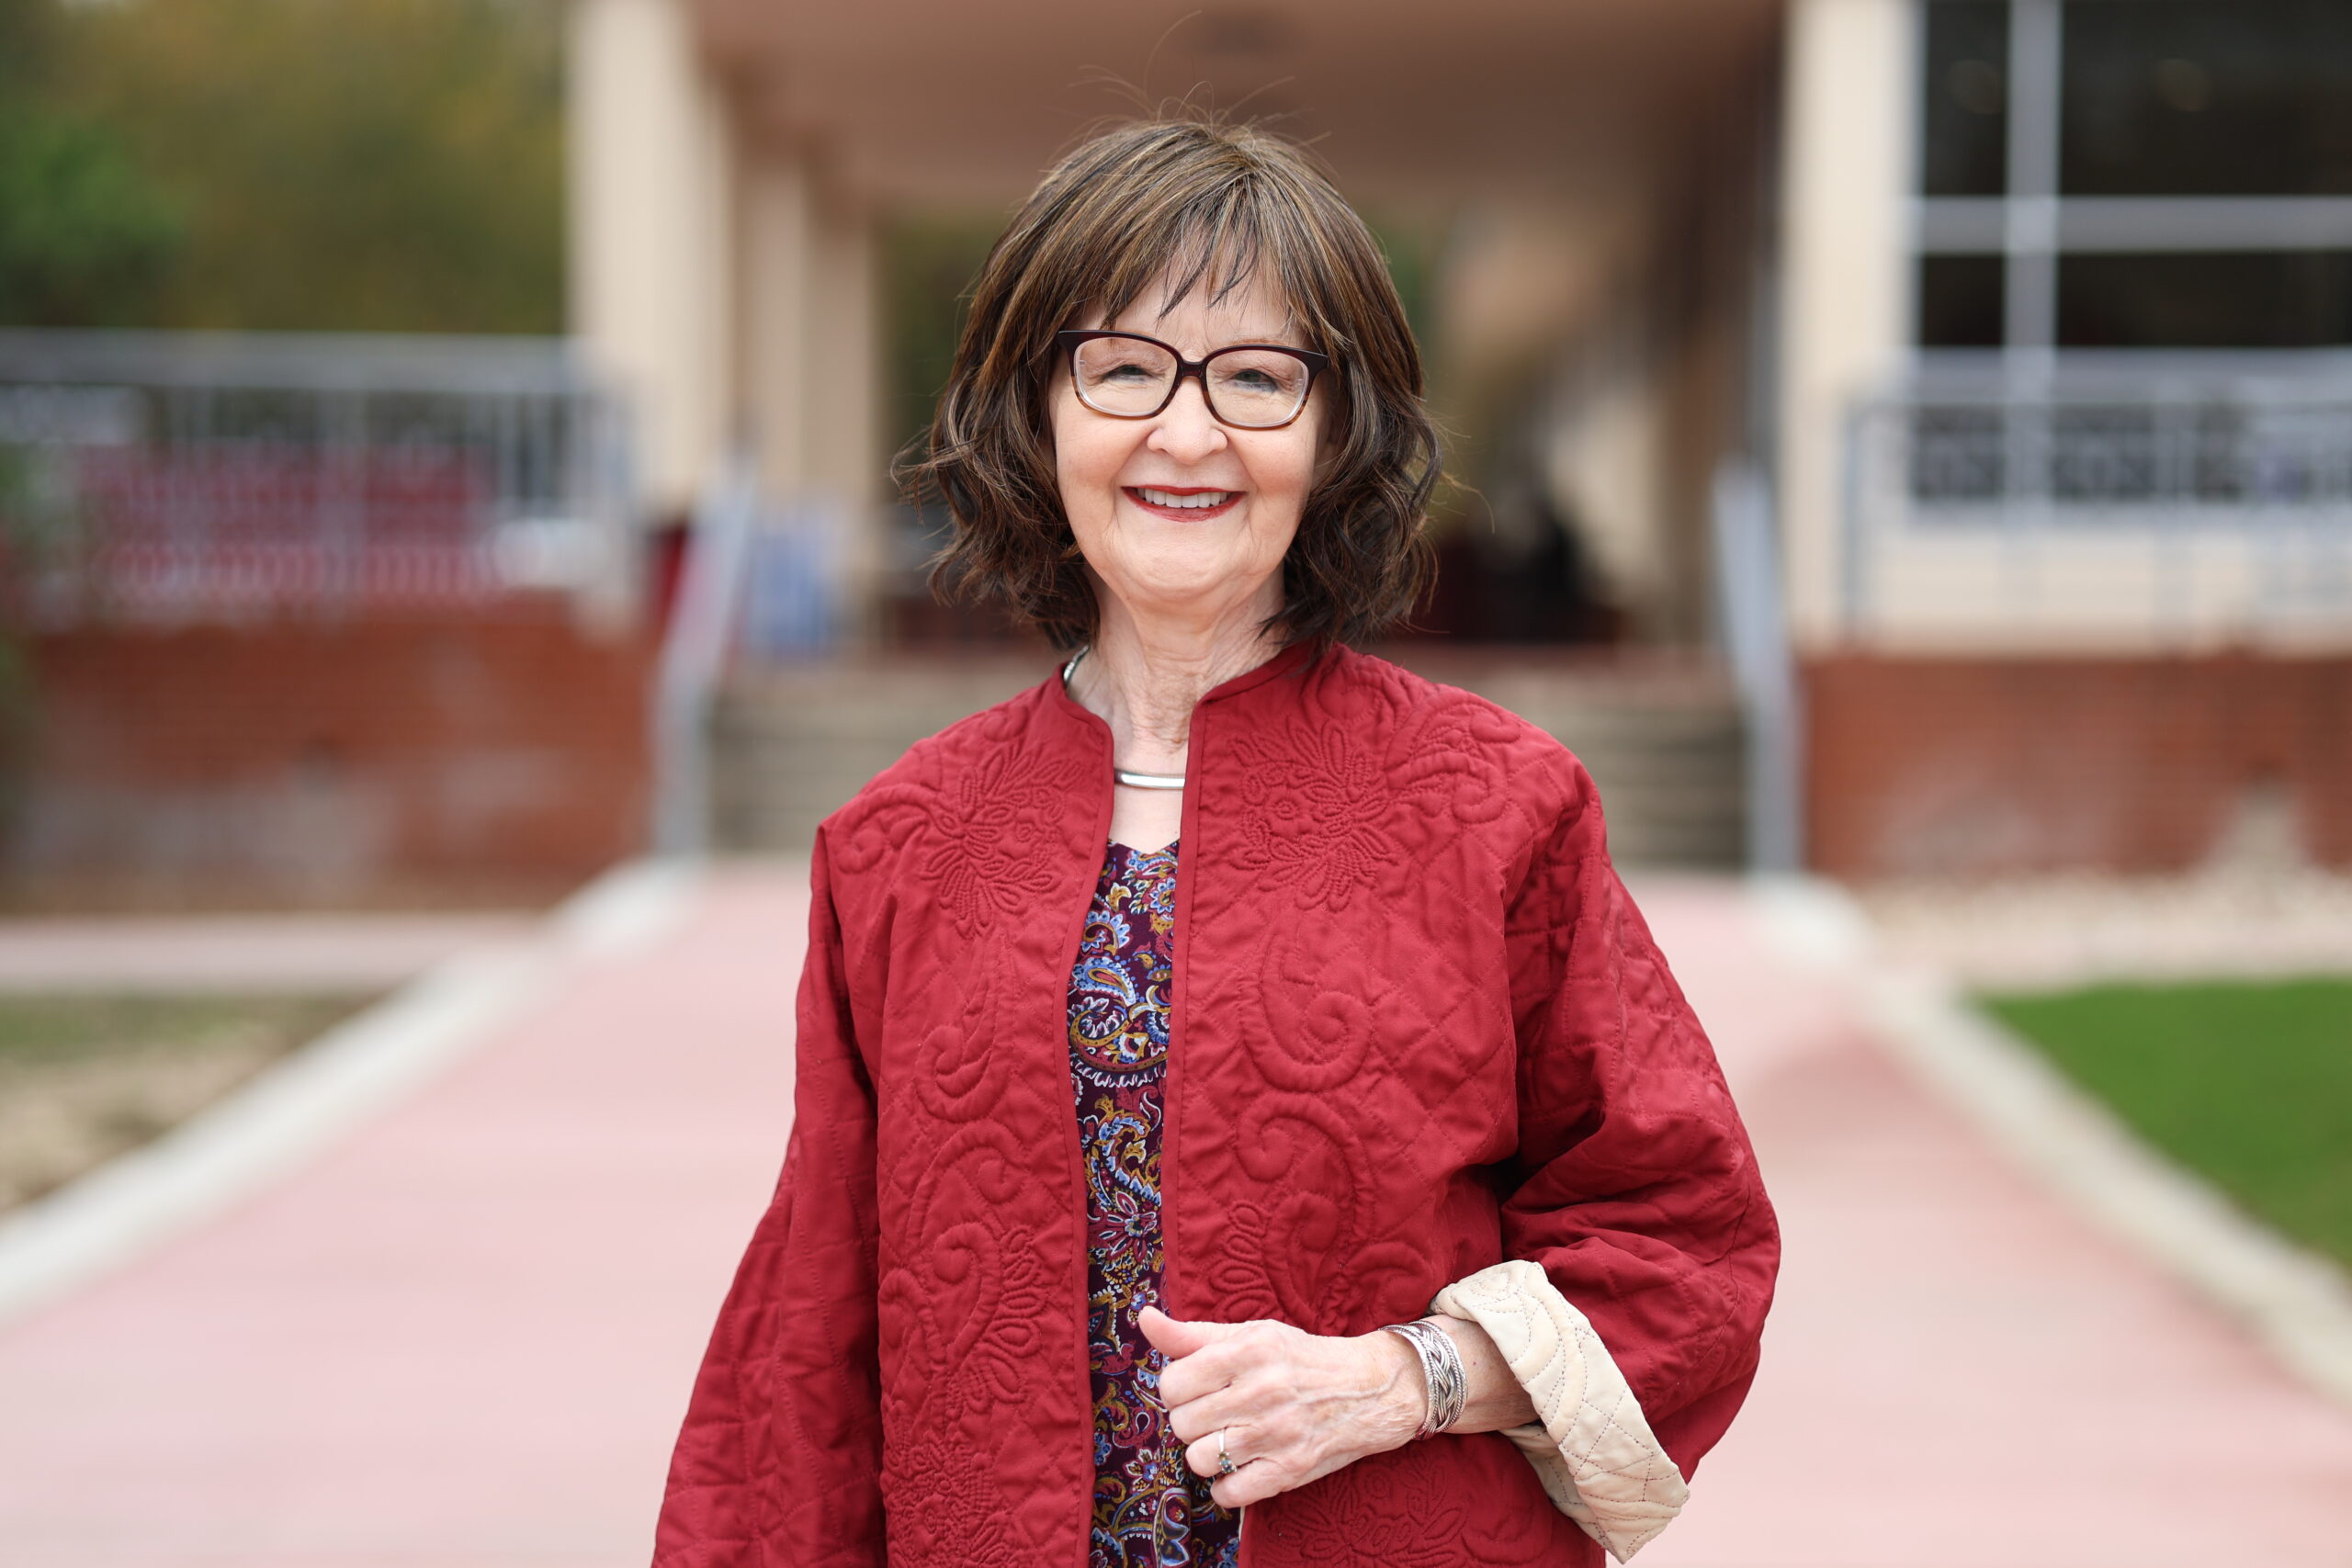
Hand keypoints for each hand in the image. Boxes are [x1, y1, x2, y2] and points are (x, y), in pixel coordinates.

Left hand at [1140, 1305, 1426, 1508]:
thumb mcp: (1252, 1334)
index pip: (1172, 1383)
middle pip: (1182, 1423)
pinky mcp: (1291, 1469)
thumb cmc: (1301, 1358)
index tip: (1197, 1389)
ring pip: (1200, 1459)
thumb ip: (1193, 1334)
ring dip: (1207, 1454)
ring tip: (1228, 1440)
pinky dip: (1226, 1487)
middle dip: (1192, 1421)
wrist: (1371, 1388)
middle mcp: (1262, 1390)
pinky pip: (1230, 1493)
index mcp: (1248, 1350)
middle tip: (1217, 1414)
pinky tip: (1240, 1468)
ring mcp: (1277, 1433)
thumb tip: (1144, 1319)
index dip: (1177, 1390)